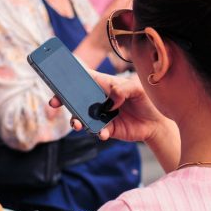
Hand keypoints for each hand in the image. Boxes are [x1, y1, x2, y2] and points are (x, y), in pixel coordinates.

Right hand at [51, 69, 167, 143]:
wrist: (157, 123)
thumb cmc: (147, 100)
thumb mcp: (138, 89)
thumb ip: (123, 89)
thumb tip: (111, 99)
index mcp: (104, 84)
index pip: (83, 77)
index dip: (68, 77)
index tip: (55, 78)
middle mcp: (98, 99)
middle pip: (75, 98)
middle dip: (61, 100)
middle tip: (53, 103)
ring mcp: (100, 115)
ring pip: (81, 117)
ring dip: (76, 120)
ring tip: (78, 125)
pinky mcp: (105, 129)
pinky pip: (95, 131)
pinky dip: (97, 133)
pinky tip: (103, 134)